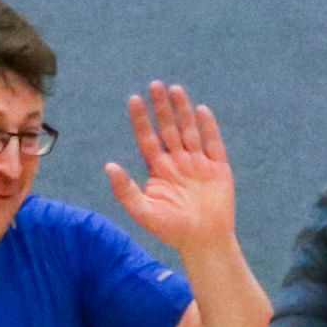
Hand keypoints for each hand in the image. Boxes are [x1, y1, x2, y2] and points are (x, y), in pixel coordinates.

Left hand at [106, 82, 234, 254]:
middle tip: (154, 84)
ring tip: (175, 89)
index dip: (141, 119)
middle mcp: (177, 161)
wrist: (203, 242)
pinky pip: (213, 143)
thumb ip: (125, 190)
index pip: (147, 138)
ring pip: (189, 130)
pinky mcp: (218, 168)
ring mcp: (198, 163)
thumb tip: (108, 166)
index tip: (134, 99)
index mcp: (159, 169)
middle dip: (161, 107)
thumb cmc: (171, 230)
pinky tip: (201, 110)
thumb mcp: (143, 211)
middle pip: (168, 128)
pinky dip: (208, 127)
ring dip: (182, 110)